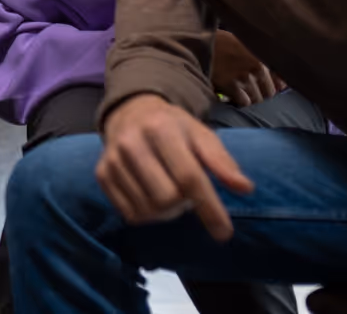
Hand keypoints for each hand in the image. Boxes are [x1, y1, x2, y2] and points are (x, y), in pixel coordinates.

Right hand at [97, 94, 252, 240]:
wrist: (131, 112)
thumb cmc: (173, 127)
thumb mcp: (201, 135)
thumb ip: (222, 162)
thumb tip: (245, 188)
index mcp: (162, 128)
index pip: (188, 177)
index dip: (209, 208)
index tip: (224, 233)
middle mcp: (132, 142)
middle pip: (166, 199)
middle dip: (184, 205)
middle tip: (187, 194)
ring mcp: (113, 159)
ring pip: (147, 210)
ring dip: (166, 212)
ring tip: (169, 192)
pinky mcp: (101, 173)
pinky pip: (129, 214)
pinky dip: (147, 214)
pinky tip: (151, 195)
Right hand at [211, 31, 279, 107]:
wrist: (197, 43)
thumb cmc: (220, 42)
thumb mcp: (243, 42)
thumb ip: (261, 57)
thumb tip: (281, 81)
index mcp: (262, 53)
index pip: (282, 77)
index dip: (278, 85)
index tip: (274, 88)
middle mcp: (257, 65)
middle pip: (270, 92)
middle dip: (262, 93)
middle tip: (252, 91)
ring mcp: (244, 76)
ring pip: (257, 99)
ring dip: (251, 98)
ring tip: (242, 93)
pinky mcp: (231, 85)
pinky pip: (244, 102)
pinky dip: (240, 101)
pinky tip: (233, 95)